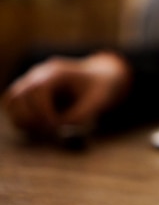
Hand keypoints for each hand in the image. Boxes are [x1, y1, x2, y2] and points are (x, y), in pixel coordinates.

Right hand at [2, 52, 131, 136]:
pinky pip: (14, 106)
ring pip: (12, 101)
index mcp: (57, 72)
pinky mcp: (28, 93)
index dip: (42, 111)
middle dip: (32, 117)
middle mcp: (39, 74)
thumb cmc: (99, 90)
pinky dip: (22, 120)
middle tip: (51, 131)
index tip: (56, 126)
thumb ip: (80, 114)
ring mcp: (31, 82)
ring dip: (23, 120)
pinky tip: (41, 129)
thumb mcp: (98, 102)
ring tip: (44, 131)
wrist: (99, 79)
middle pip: (19, 95)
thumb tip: (59, 126)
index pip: (37, 89)